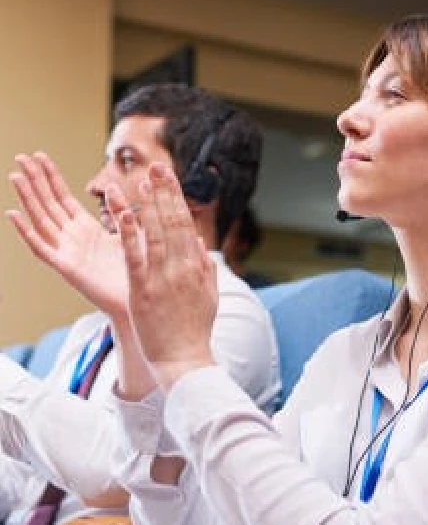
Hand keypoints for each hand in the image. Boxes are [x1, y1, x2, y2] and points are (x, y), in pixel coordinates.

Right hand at [6, 153, 127, 317]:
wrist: (142, 301)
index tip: (40, 155)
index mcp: (88, 229)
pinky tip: (13, 214)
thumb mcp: (133, 235)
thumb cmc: (139, 271)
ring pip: (41, 220)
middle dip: (35, 180)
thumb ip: (123, 212)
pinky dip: (27, 232)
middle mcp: (73, 238)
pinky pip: (42, 248)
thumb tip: (112, 187)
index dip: (51, 177)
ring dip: (28, 199)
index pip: (64, 197)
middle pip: (48, 204)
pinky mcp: (66, 268)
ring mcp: (67, 252)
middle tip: (21, 156)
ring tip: (15, 176)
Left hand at [118, 163, 217, 390]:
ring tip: (140, 178)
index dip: (176, 199)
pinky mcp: (144, 290)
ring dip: (147, 203)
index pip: (185, 225)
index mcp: (196, 268)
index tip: (169, 178)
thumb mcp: (207, 296)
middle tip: (156, 166)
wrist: (185, 359)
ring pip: (155, 233)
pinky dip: (129, 233)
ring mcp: (163, 278)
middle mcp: (182, 268)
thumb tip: (198, 243)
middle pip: (172, 222)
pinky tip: (122, 213)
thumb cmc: (194, 331)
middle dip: (164, 192)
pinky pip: (135, 256)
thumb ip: (204, 268)